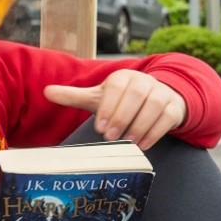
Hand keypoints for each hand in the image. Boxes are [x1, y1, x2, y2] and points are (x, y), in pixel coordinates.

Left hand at [45, 69, 187, 148]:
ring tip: (127, 142)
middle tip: (110, 137)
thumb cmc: (121, 100)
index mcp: (123, 76)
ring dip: (140, 125)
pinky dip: (155, 132)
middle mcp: (144, 81)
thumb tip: (46, 91)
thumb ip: (74, 96)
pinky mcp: (174, 107)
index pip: (117, 87)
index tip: (99, 128)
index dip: (109, 107)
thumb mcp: (98, 98)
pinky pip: (167, 118)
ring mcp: (162, 93)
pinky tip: (143, 144)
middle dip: (123, 117)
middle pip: (137, 95)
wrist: (155, 99)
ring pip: (154, 106)